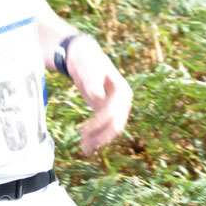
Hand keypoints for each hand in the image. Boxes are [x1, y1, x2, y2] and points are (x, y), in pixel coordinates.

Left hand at [66, 37, 132, 153]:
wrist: (83, 57)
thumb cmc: (87, 61)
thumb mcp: (89, 69)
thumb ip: (93, 82)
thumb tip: (97, 96)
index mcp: (122, 91)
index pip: (114, 113)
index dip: (100, 124)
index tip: (84, 131)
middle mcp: (122, 101)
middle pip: (116, 125)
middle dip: (101, 137)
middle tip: (85, 146)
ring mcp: (115, 107)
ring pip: (110, 129)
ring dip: (98, 140)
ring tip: (84, 149)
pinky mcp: (105, 110)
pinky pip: (104, 127)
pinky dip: (96, 136)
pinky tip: (86, 145)